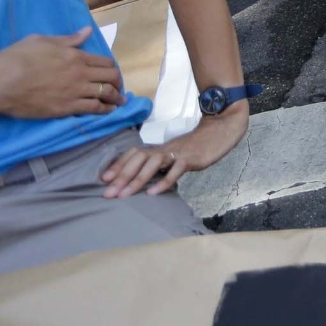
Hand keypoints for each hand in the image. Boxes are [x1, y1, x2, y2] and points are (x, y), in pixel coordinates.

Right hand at [0, 28, 123, 117]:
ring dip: (115, 97)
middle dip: (117, 82)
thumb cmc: (16, 58)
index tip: (112, 73)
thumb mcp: (42, 41)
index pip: (104, 62)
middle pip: (110, 77)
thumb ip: (68, 39)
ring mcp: (74, 92)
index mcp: (75, 56)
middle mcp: (80, 73)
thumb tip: (87, 31)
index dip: (111, 68)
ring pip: (105, 94)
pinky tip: (109, 111)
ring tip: (119, 101)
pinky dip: (104, 110)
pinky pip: (92, 109)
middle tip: (118, 87)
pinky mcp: (65, 108)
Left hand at [99, 107, 245, 198]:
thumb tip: (145, 178)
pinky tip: (153, 193)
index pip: (134, 154)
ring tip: (124, 195)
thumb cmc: (197, 145)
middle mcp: (164, 149)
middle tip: (108, 194)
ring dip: (136, 179)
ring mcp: (177, 153)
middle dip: (121, 176)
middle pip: (138, 159)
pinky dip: (164, 182)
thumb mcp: (175, 153)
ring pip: (153, 163)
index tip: (104, 179)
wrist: (221, 129)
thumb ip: (162, 163)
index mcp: (159, 148)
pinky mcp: (191, 158)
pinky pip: (175, 170)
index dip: (118, 165)